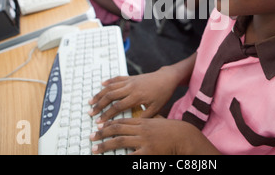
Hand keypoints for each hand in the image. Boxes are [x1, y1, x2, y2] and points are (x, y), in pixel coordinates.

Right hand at [88, 70, 176, 121]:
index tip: (99, 122)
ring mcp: (130, 81)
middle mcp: (131, 87)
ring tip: (91, 101)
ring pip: (111, 87)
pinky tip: (101, 84)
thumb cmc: (163, 93)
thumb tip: (132, 124)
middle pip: (110, 96)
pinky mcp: (131, 77)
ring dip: (100, 94)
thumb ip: (144, 115)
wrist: (167, 78)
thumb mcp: (156, 107)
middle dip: (99, 105)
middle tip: (91, 113)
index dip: (107, 115)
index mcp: (137, 96)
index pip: (117, 107)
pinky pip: (117, 78)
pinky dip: (108, 81)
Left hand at [90, 117, 219, 154]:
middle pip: (117, 129)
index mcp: (142, 121)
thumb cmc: (171, 129)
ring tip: (95, 149)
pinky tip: (113, 158)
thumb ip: (146, 118)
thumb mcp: (157, 119)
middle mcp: (141, 129)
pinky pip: (131, 156)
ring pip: (119, 141)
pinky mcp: (148, 152)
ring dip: (105, 145)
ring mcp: (144, 140)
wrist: (183, 136)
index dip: (108, 123)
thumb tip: (136, 116)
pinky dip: (121, 157)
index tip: (98, 126)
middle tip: (91, 137)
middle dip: (102, 133)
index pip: (121, 120)